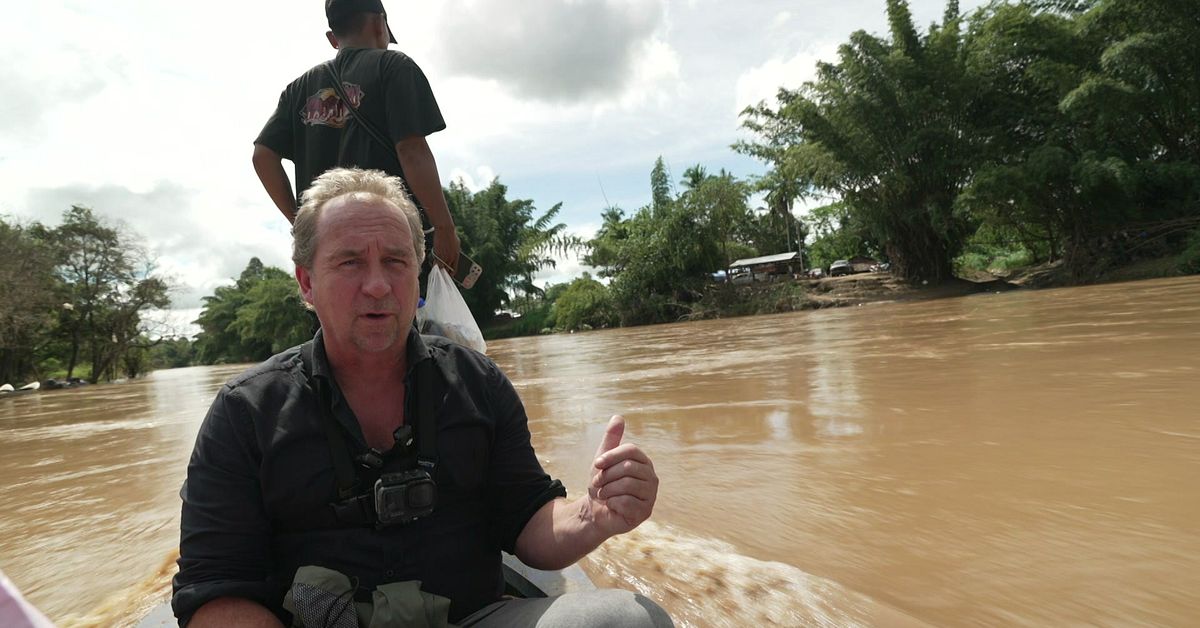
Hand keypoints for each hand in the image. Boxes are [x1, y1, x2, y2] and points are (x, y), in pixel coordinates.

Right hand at [432, 227, 460, 273]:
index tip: (449, 275)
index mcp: (456, 256)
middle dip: (445, 273)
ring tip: (437, 272)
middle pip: (447, 270)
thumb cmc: (451, 235)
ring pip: (441, 268)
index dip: (452, 273)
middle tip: (442, 275)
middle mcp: (451, 258)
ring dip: (439, 270)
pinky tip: (434, 266)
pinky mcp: (437, 254)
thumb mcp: (457, 244)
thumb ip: (455, 251)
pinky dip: (434, 265)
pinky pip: (436, 263)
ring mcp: (444, 256)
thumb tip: (453, 256)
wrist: (445, 230)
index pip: (455, 269)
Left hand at [586, 415, 657, 535]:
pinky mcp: (645, 511)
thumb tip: (618, 417)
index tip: (597, 463)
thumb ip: (611, 439)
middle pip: (627, 468)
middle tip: (598, 483)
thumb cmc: (603, 484)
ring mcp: (650, 495)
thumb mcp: (603, 460)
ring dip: (607, 490)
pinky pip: (626, 502)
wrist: (596, 512)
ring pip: (627, 484)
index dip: (611, 456)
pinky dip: (612, 503)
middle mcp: (651, 477)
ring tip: (604, 494)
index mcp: (643, 462)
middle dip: (606, 476)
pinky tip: (612, 506)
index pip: (631, 450)